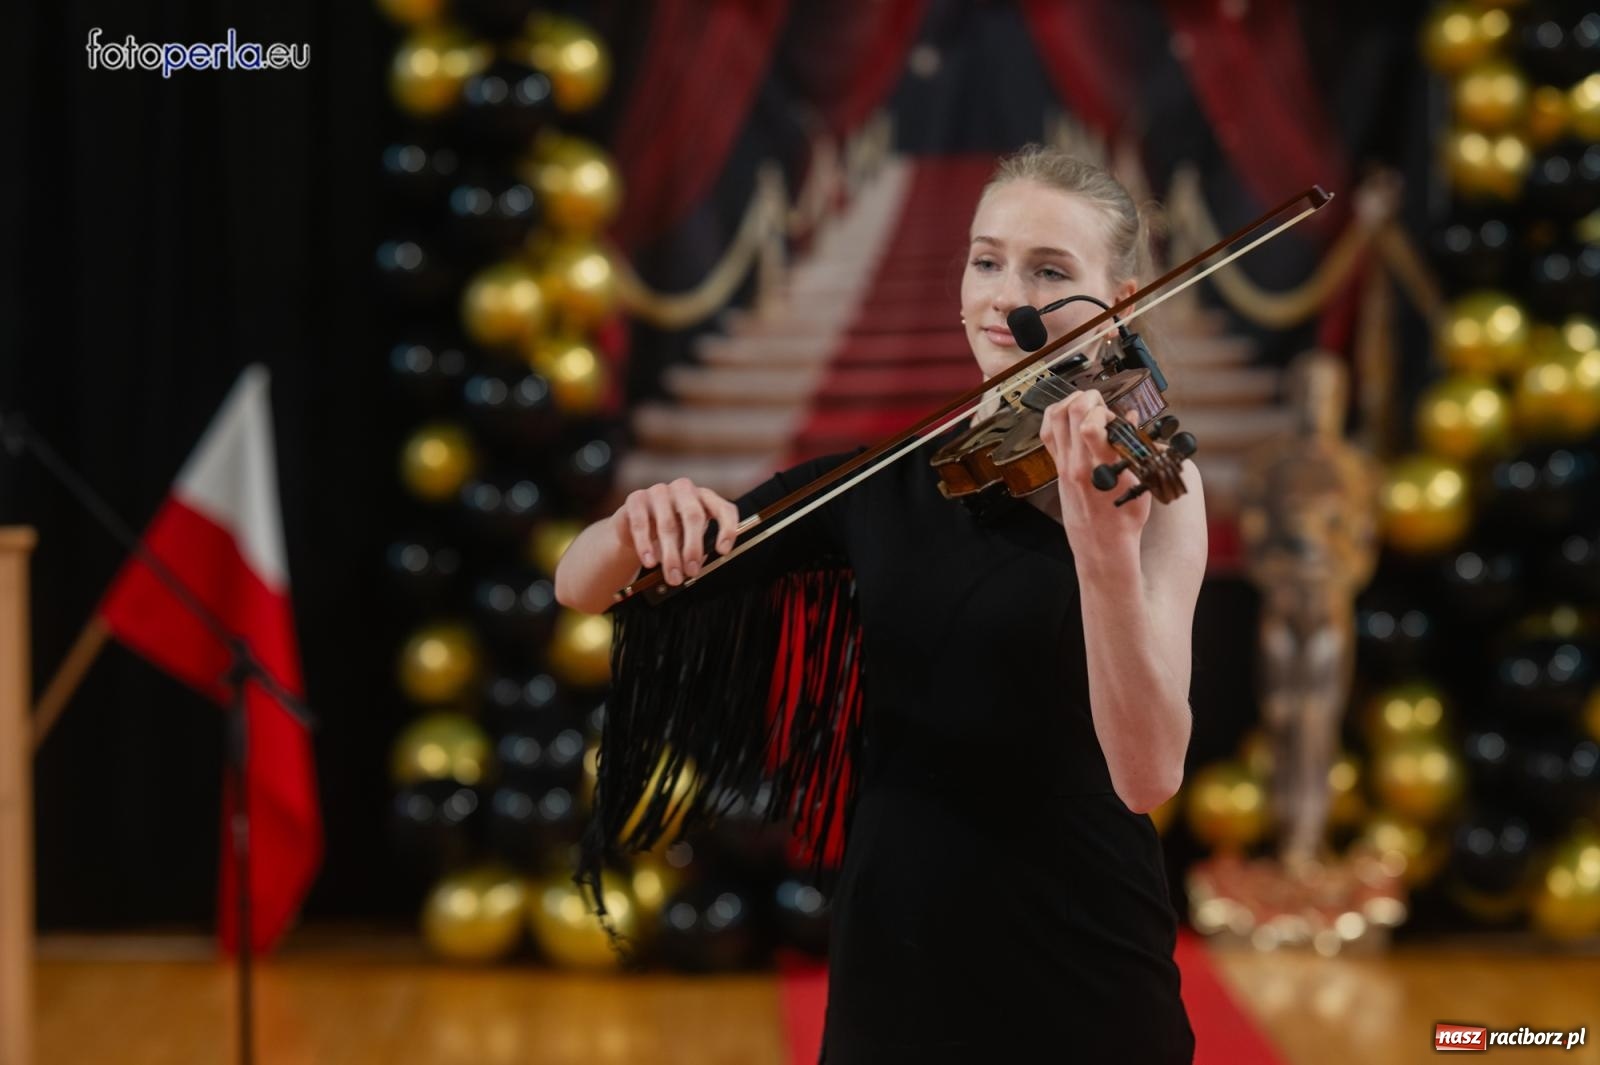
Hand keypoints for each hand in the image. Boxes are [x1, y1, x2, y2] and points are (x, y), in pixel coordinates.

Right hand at [612, 478, 740, 585]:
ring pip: (667, 524)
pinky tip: (649, 562)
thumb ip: (696, 549)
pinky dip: (645, 545)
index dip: (727, 528)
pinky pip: (641, 523)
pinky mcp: (636, 499)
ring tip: (672, 576)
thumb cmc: (670, 533)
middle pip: (693, 515)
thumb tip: (696, 567)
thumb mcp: (688, 540)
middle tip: (692, 571)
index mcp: (704, 498)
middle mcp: (684, 490)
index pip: (724, 508)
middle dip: (694, 547)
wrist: (634, 528)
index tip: (723, 551)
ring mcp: (659, 491)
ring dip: (670, 554)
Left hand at [1037, 389, 1152, 553]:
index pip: (1089, 427)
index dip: (1101, 410)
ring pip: (1053, 419)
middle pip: (1069, 414)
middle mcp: (1077, 464)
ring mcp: (1063, 465)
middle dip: (1087, 398)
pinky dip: (1055, 416)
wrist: (1102, 544)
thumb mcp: (1140, 482)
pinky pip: (1047, 434)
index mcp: (1101, 468)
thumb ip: (1134, 447)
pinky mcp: (1056, 469)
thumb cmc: (1125, 518)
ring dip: (1070, 401)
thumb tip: (1131, 417)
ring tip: (1085, 403)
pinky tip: (1068, 414)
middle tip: (1100, 402)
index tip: (1114, 415)